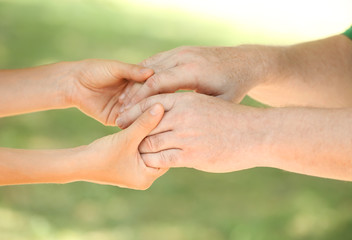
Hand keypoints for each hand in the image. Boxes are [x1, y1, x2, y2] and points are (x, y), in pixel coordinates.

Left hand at [66, 59, 153, 124]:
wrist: (73, 84)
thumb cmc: (94, 70)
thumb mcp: (115, 68)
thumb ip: (132, 71)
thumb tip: (151, 72)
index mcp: (136, 81)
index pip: (150, 87)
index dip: (154, 89)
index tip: (159, 92)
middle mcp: (134, 96)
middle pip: (147, 102)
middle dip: (148, 105)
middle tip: (154, 108)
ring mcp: (126, 108)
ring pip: (138, 114)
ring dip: (141, 116)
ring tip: (146, 117)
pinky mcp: (117, 119)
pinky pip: (127, 123)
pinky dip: (131, 124)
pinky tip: (137, 125)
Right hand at [81, 103, 167, 189]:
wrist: (78, 163)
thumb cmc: (101, 154)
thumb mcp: (126, 137)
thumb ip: (144, 123)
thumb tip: (161, 107)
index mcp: (147, 177)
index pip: (167, 155)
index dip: (169, 136)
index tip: (174, 117)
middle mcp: (144, 178)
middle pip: (159, 153)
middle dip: (161, 135)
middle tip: (170, 115)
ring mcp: (136, 172)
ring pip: (150, 150)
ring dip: (150, 134)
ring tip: (157, 116)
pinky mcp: (129, 165)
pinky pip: (141, 149)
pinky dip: (142, 138)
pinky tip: (144, 123)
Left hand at [116, 92, 268, 172]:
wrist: (256, 133)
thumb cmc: (230, 119)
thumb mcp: (205, 104)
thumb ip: (183, 107)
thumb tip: (164, 111)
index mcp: (185, 100)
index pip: (148, 103)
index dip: (132, 111)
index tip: (121, 119)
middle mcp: (182, 115)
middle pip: (146, 123)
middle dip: (131, 131)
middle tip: (121, 138)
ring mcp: (186, 136)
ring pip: (150, 142)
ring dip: (140, 148)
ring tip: (133, 153)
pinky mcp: (192, 155)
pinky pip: (162, 159)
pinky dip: (152, 161)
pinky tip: (149, 163)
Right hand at [120, 45, 278, 109]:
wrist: (243, 62)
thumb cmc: (234, 86)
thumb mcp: (222, 102)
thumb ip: (199, 114)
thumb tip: (178, 134)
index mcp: (193, 71)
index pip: (158, 83)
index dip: (141, 101)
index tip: (129, 116)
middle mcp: (184, 57)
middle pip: (149, 75)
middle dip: (133, 94)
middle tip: (120, 113)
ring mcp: (181, 52)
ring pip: (149, 67)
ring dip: (135, 85)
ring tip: (123, 104)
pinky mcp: (179, 51)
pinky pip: (155, 62)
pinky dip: (143, 76)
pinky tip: (136, 91)